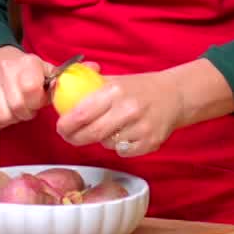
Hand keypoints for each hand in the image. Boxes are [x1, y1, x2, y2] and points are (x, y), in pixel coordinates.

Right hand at [0, 47, 50, 128]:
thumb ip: (55, 85)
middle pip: (16, 106)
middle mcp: (5, 68)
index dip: (36, 102)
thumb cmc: (31, 73)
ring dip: (12, 118)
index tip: (38, 102)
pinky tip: (4, 111)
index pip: (30, 88)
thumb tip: (55, 90)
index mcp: (27, 63)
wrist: (3, 61)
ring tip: (16, 110)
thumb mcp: (47, 74)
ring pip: (2, 116)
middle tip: (28, 109)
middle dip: (25, 113)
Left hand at [55, 70, 182, 157]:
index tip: (61, 128)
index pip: (81, 113)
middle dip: (76, 138)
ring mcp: (140, 127)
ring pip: (106, 144)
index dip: (66, 125)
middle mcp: (127, 109)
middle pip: (91, 134)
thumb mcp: (114, 81)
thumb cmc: (138, 88)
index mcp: (114, 91)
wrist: (174, 96)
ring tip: (109, 129)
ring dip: (101, 140)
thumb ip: (89, 87)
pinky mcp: (149, 143)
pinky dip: (119, 147)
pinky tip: (125, 135)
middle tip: (70, 137)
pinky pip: (122, 152)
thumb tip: (59, 90)